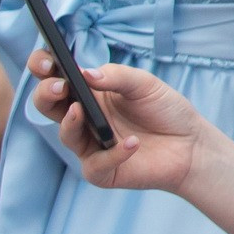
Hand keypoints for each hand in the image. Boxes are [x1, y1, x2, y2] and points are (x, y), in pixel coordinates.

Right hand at [31, 55, 207, 191]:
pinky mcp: (102, 171)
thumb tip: (85, 73)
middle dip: (46, 94)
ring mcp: (90, 145)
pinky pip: (98, 164)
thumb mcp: (146, 84)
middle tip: (60, 87)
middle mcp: (83, 119)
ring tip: (80, 110)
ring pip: (67, 135)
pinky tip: (133, 142)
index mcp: (89, 93)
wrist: (191, 142)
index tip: (45, 62)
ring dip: (71, 122)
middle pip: (47, 106)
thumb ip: (117, 76)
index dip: (42, 67)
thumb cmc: (165, 110)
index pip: (55, 78)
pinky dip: (114, 153)